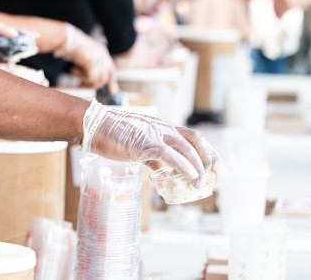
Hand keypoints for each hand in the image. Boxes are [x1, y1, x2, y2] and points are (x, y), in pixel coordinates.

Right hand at [54, 24, 117, 91]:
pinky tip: (72, 69)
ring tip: (73, 71)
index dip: (112, 81)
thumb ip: (90, 65)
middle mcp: (103, 55)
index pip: (111, 70)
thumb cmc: (70, 46)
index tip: (112, 91)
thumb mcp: (84, 56)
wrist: (66, 38)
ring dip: (84, 79)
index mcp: (102, 52)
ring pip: (98, 80)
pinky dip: (80, 76)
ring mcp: (99, 59)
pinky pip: (90, 78)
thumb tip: (92, 80)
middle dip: (96, 85)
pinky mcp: (93, 63)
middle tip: (80, 85)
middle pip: (106, 77)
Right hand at [82, 100, 217, 186]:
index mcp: (162, 127)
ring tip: (199, 184)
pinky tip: (189, 177)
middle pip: (195, 140)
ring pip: (186, 149)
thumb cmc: (113, 136)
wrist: (94, 127)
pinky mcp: (145, 144)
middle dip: (209, 158)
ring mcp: (155, 135)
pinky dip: (183, 166)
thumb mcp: (138, 145)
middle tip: (214, 175)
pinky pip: (170, 155)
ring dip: (198, 167)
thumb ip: (153, 157)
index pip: (193, 136)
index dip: (208, 151)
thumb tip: (163, 171)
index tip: (216, 166)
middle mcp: (163, 128)